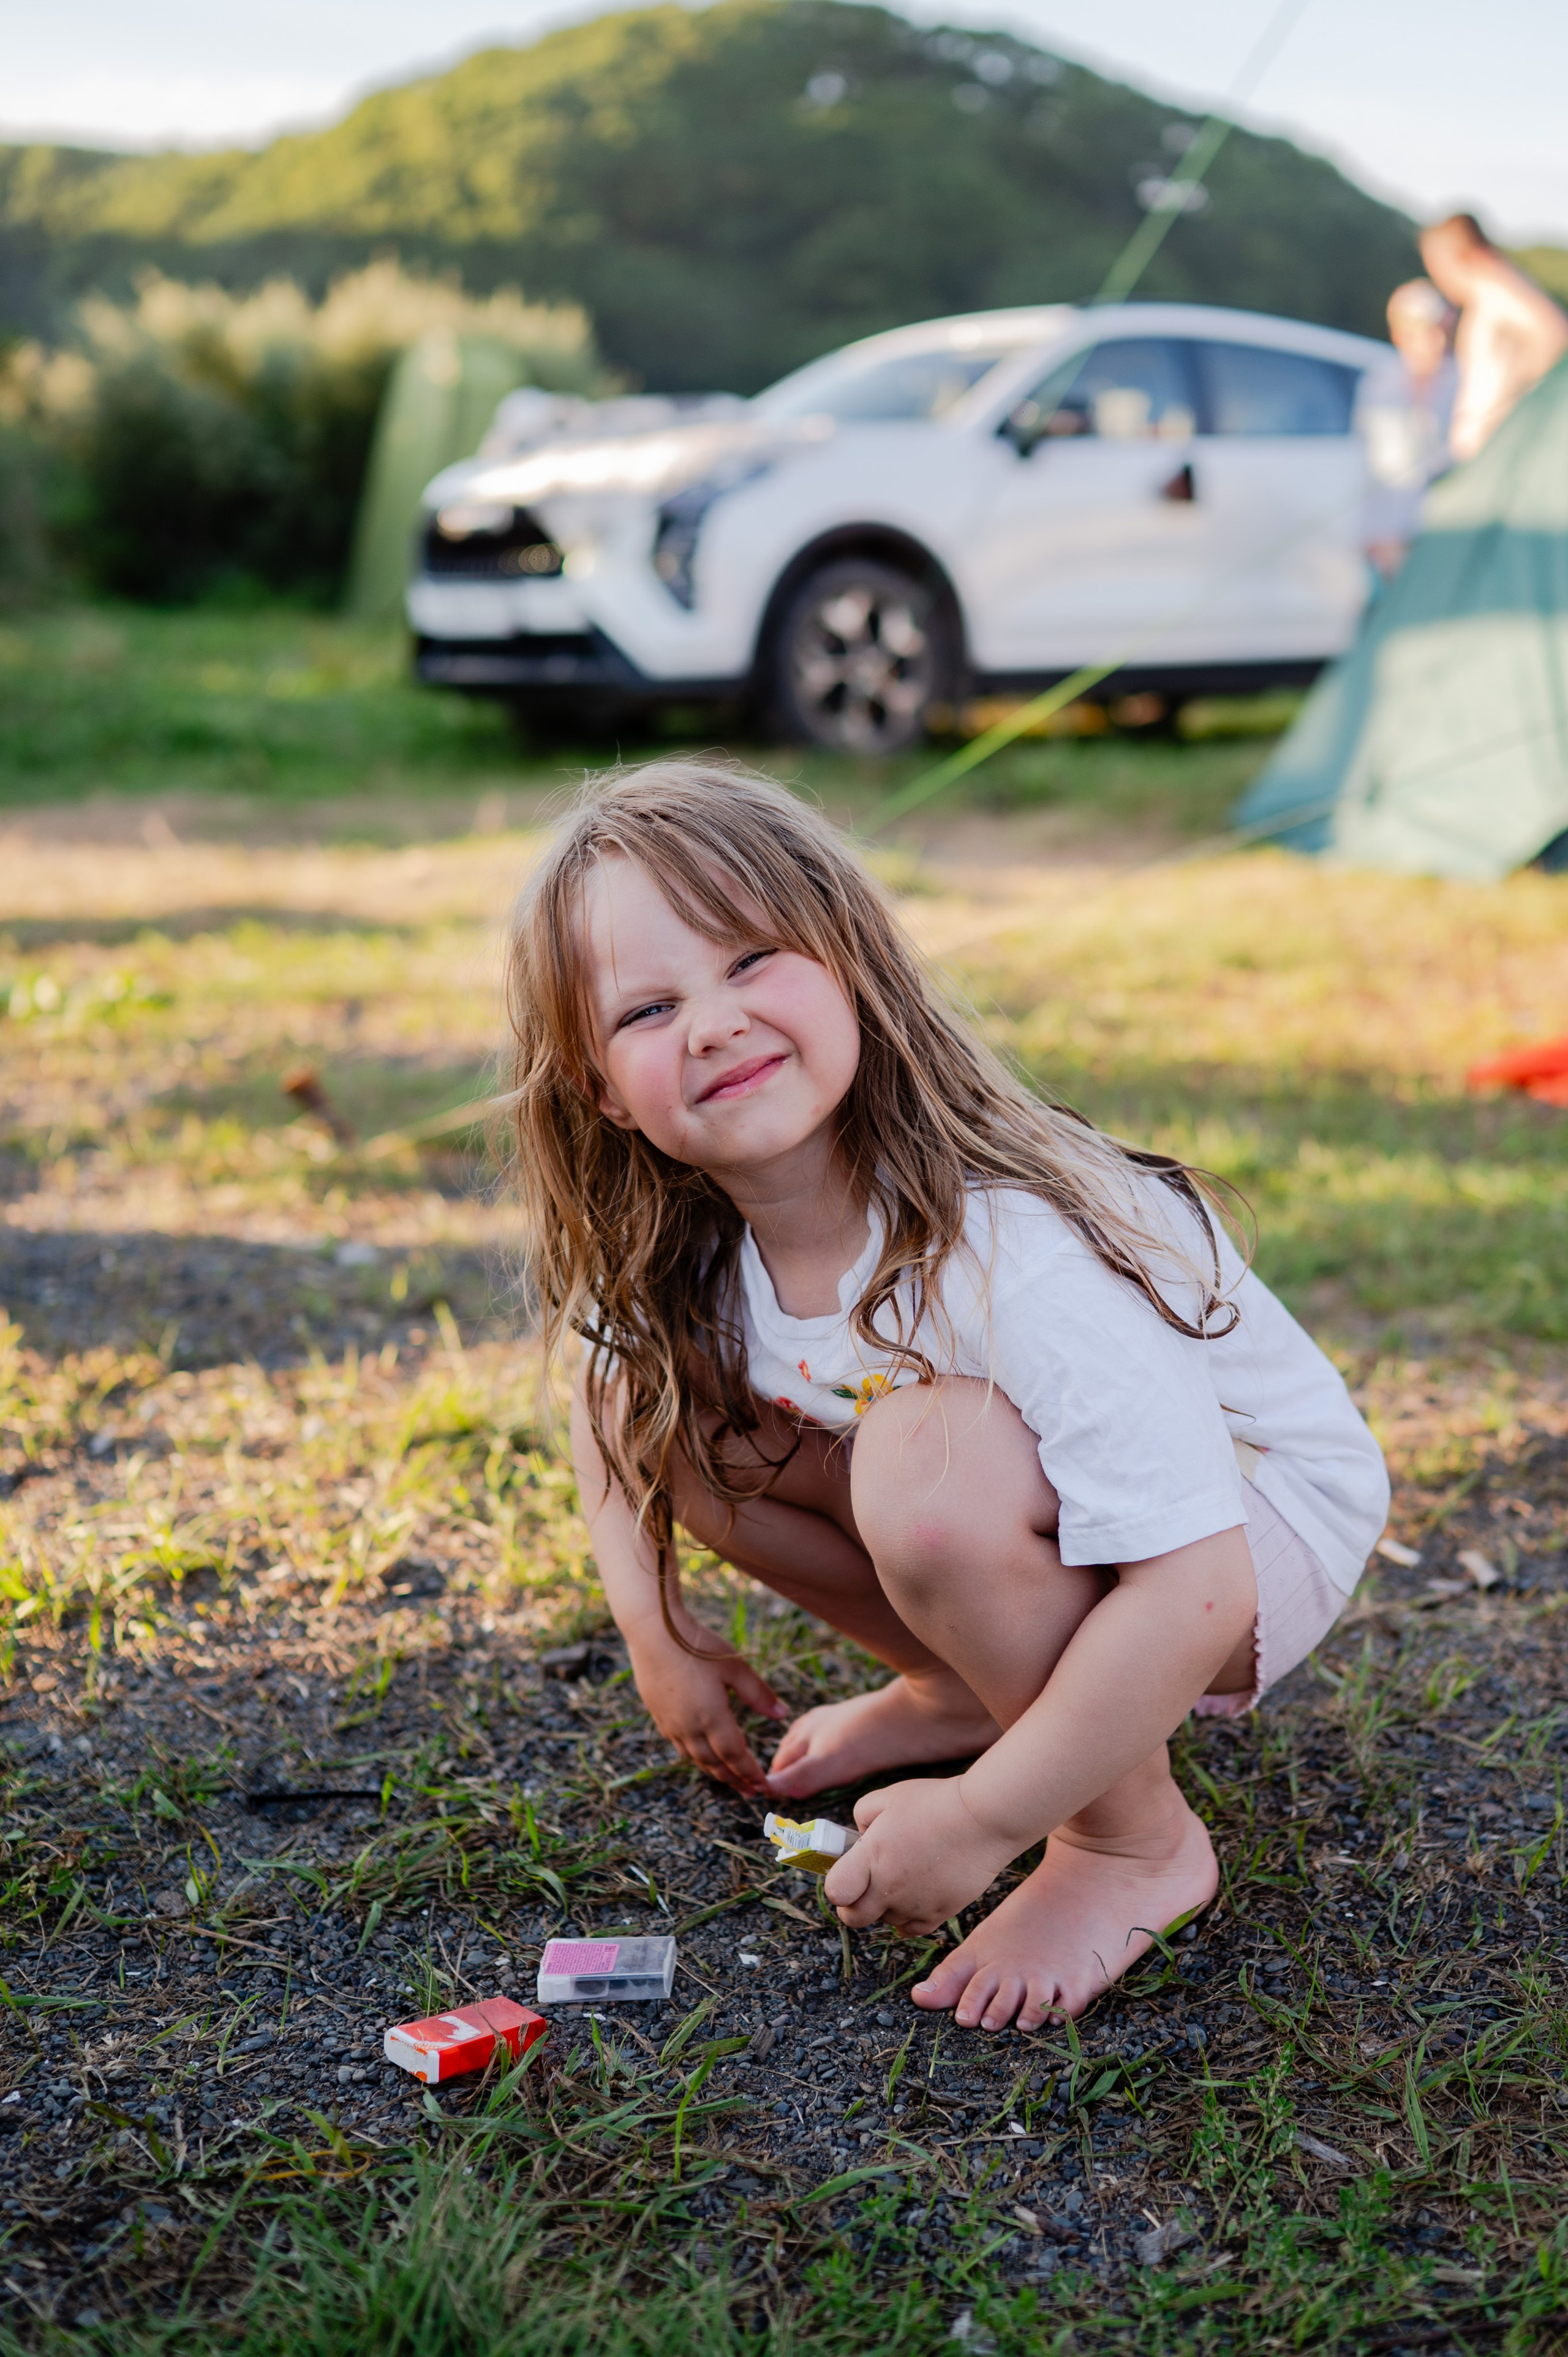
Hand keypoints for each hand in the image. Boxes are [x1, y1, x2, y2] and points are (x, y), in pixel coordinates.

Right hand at [628, 1619, 783, 1793]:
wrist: (652, 1630)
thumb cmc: (697, 1644)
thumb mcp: (735, 1666)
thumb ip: (759, 1694)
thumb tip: (783, 1715)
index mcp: (711, 1716)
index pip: (734, 1756)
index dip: (749, 1772)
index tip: (763, 1784)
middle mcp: (689, 1726)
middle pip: (714, 1763)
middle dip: (735, 1779)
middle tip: (751, 1790)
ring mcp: (671, 1723)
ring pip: (695, 1758)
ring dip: (715, 1771)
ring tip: (731, 1777)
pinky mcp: (659, 1715)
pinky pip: (681, 1747)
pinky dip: (697, 1757)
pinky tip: (703, 1754)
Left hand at [822, 1777, 1017, 1932]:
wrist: (982, 1819)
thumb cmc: (935, 1802)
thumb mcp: (889, 1796)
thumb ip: (862, 1816)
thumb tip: (860, 1835)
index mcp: (872, 1857)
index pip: (836, 1892)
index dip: (837, 1885)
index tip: (846, 1873)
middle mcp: (889, 1887)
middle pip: (854, 1918)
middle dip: (853, 1904)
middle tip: (864, 1884)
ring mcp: (914, 1904)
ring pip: (885, 1921)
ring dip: (884, 1907)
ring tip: (899, 1879)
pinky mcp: (939, 1913)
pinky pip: (911, 1929)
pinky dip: (907, 1918)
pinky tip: (913, 1896)